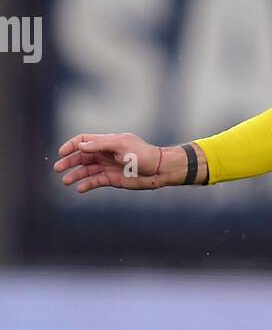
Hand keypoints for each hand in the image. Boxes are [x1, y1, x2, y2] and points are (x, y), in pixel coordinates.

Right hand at [54, 133, 181, 192]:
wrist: (158, 170)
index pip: (84, 141)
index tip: (61, 153)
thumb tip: (80, 146)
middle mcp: (105, 153)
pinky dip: (86, 185)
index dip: (71, 146)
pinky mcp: (112, 179)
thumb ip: (100, 145)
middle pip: (81, 156)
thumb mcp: (121, 145)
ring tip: (65, 181)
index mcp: (107, 142)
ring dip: (75, 175)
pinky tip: (79, 188)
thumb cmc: (142, 154)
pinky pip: (95, 181)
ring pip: (86, 170)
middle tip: (57, 169)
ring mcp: (108, 166)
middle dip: (69, 162)